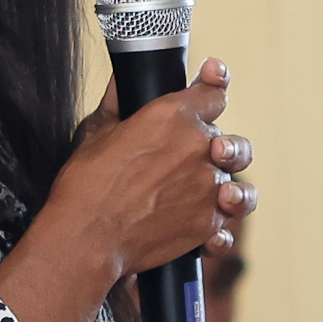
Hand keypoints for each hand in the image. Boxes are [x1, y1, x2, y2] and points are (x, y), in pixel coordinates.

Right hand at [51, 57, 255, 278]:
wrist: (87, 238)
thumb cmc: (85, 186)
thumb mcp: (96, 133)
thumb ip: (117, 104)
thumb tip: (120, 85)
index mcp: (173, 115)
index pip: (213, 93)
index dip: (213, 88)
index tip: (214, 82)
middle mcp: (199, 146)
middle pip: (227, 140)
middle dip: (216, 148)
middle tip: (195, 160)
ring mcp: (208, 185)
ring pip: (236, 180)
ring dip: (229, 186)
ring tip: (216, 193)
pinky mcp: (209, 222)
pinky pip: (227, 218)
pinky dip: (217, 223)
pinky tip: (204, 226)